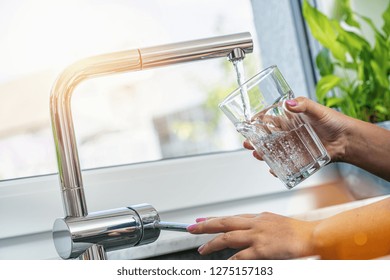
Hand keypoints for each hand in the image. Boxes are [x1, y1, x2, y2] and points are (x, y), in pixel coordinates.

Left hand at [187, 212, 318, 259]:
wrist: (313, 235)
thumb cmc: (298, 232)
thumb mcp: (275, 224)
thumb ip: (260, 226)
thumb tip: (248, 231)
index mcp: (259, 217)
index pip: (231, 217)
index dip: (215, 219)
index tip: (202, 219)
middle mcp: (255, 224)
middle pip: (224, 222)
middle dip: (206, 225)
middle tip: (191, 228)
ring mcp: (257, 236)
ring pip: (228, 237)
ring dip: (212, 243)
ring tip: (201, 248)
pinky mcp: (262, 249)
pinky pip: (241, 257)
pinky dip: (231, 261)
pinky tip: (224, 264)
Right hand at [244, 96, 351, 163]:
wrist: (348, 140)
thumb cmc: (333, 121)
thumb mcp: (318, 110)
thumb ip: (304, 105)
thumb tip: (288, 104)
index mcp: (289, 120)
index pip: (268, 120)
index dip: (257, 122)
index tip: (248, 124)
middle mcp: (288, 134)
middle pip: (266, 138)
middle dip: (254, 141)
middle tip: (247, 143)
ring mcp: (292, 147)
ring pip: (273, 152)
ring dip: (263, 154)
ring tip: (257, 155)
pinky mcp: (299, 159)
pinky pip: (286, 165)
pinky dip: (278, 169)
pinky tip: (273, 170)